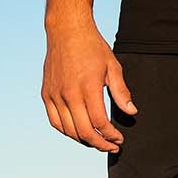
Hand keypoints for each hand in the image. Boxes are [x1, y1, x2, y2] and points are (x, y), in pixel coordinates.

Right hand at [42, 21, 135, 151]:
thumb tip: (131, 112)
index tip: (119, 139)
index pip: (99, 122)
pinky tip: (78, 133)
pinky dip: (67, 131)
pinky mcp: (46, 94)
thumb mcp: (113, 67)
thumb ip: (121, 92)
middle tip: (111, 147)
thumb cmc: (93, 47)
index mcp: (88, 87)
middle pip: (83, 131)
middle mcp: (69, 94)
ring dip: (83, 140)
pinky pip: (55, 121)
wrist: (67, 30)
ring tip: (97, 141)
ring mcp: (55, 95)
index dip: (110, 135)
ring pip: (68, 130)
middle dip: (99, 144)